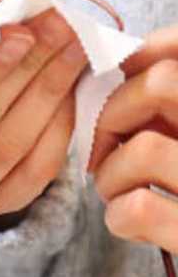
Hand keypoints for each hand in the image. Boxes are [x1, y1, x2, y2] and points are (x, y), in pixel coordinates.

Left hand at [90, 26, 177, 249]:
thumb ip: (173, 95)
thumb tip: (128, 61)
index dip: (145, 54)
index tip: (124, 79)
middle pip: (162, 84)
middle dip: (113, 115)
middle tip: (106, 146)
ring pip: (143, 149)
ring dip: (110, 174)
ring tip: (119, 192)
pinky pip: (141, 208)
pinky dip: (120, 217)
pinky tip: (131, 223)